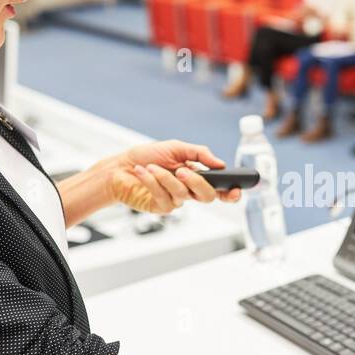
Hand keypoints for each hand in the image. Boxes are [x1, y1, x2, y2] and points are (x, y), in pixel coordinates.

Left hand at [99, 140, 241, 213]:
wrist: (119, 167)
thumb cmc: (147, 156)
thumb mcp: (176, 147)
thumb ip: (199, 154)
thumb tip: (220, 163)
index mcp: (196, 177)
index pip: (219, 189)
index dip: (231, 193)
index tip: (235, 190)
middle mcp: (188, 191)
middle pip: (207, 197)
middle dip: (197, 183)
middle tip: (182, 171)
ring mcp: (175, 201)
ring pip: (182, 195)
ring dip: (166, 178)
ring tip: (152, 167)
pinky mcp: (160, 207)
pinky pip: (163, 197)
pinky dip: (152, 182)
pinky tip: (143, 172)